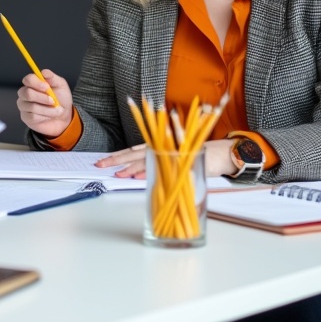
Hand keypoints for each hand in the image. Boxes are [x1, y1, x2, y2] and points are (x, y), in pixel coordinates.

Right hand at [16, 69, 73, 137]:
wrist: (64, 117)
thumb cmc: (61, 99)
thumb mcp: (61, 86)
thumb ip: (53, 78)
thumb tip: (44, 72)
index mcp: (32, 83)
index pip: (28, 79)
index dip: (37, 83)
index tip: (47, 87)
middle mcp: (25, 93)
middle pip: (27, 93)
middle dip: (43, 98)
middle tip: (54, 101)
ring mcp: (24, 106)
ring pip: (32, 107)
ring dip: (48, 109)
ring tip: (57, 111)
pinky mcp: (25, 117)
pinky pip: (33, 117)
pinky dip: (45, 116)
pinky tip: (49, 116)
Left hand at [96, 139, 238, 179]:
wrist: (219, 155)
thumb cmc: (195, 157)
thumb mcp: (174, 158)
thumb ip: (157, 164)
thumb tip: (137, 175)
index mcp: (157, 145)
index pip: (132, 151)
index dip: (117, 156)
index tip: (102, 161)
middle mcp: (161, 147)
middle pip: (133, 154)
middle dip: (117, 160)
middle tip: (100, 165)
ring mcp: (170, 154)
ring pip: (145, 160)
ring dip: (131, 168)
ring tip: (118, 174)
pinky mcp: (181, 161)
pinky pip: (163, 167)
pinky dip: (151, 171)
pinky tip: (138, 176)